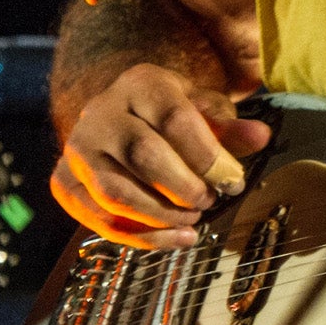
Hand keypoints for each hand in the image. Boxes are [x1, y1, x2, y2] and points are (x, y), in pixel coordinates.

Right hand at [50, 63, 270, 248]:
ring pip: (115, 192)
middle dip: (184, 186)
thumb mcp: (204, 110)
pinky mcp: (65, 182)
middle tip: (210, 200)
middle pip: (143, 154)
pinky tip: (176, 240)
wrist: (124, 119)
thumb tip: (261, 137)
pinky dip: (141, 238)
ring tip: (194, 220)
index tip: (233, 180)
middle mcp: (100, 112)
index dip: (207, 156)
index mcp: (140, 84)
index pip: (174, 118)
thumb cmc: (171, 116)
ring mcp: (77, 149)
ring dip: (162, 216)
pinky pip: (99, 219)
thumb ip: (231, 126)